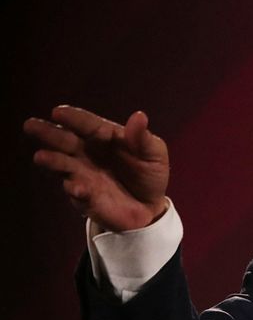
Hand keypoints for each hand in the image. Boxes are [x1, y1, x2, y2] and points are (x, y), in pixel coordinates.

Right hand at [24, 105, 169, 231]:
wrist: (150, 207)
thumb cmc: (149, 173)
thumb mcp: (154, 153)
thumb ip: (143, 138)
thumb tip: (140, 116)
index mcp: (105, 137)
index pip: (87, 125)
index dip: (73, 118)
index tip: (58, 112)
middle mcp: (87, 154)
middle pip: (65, 141)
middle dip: (49, 133)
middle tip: (31, 125)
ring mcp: (83, 175)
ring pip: (63, 166)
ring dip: (52, 161)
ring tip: (40, 157)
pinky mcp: (85, 198)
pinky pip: (78, 193)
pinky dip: (76, 189)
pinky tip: (76, 187)